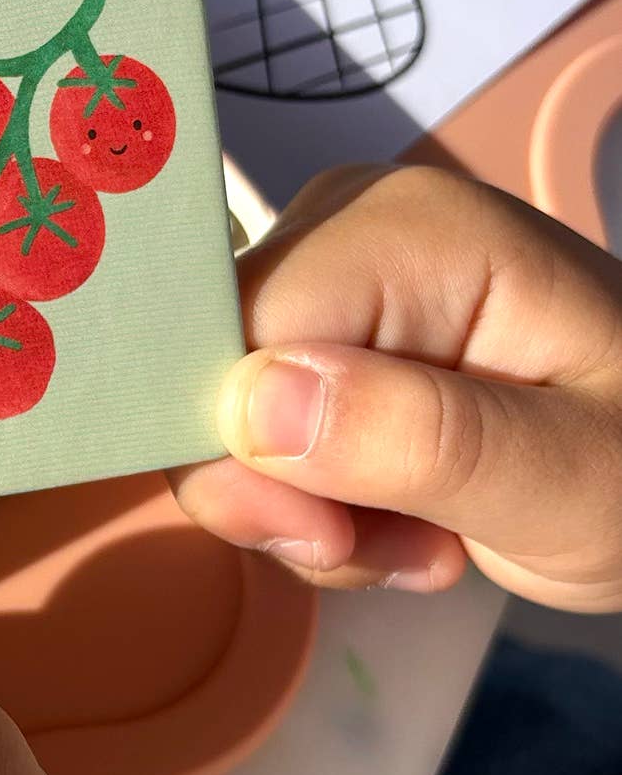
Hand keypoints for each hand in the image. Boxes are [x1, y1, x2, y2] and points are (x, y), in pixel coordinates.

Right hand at [175, 165, 621, 606]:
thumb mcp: (566, 479)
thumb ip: (418, 439)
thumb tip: (247, 404)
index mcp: (401, 229)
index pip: (224, 331)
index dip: (244, 451)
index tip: (331, 533)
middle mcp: (344, 227)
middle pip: (208, 378)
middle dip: (283, 495)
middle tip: (407, 546)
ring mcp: (330, 277)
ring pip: (224, 421)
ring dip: (311, 514)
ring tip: (426, 538)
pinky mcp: (325, 330)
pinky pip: (255, 432)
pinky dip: (318, 503)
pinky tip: (410, 518)